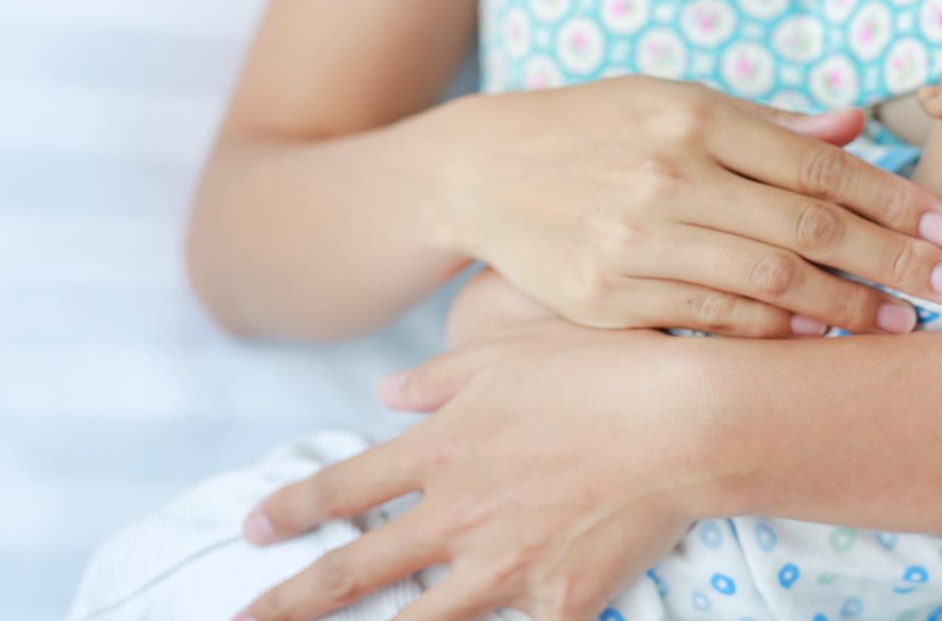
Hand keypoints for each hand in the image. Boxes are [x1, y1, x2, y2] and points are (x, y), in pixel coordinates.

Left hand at [237, 325, 719, 620]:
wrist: (688, 421)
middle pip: (353, 571)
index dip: (291, 509)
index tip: (254, 528)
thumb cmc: (606, 370)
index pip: (345, 487)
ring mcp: (505, 566)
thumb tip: (390, 391)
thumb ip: (443, 374)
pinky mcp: (558, 601)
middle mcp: (459, 514)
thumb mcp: (514, 347)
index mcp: (444, 447)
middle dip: (286, 603)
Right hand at [424, 75, 941, 336]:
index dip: (894, 201)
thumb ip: (767, 123)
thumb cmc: (597, 126)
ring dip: (846, 309)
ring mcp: (635, 239)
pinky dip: (772, 336)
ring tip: (902, 325)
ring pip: (768, 282)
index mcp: (697, 115)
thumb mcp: (674, 100)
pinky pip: (711, 321)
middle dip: (895, 263)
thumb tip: (856, 125)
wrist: (482, 168)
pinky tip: (819, 341)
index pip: (819, 164)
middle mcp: (670, 173)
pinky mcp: (606, 297)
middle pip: (808, 227)